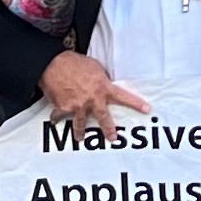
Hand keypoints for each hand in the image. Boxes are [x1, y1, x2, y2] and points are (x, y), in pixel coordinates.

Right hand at [37, 48, 152, 136]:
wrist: (53, 64)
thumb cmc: (75, 62)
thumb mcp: (95, 67)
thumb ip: (102, 79)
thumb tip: (104, 84)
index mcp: (102, 87)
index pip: (123, 96)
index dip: (136, 103)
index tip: (147, 109)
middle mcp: (92, 99)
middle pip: (104, 118)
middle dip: (109, 130)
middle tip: (114, 139)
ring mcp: (78, 105)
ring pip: (81, 123)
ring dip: (80, 132)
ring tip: (80, 138)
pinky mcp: (63, 107)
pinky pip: (60, 116)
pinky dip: (56, 118)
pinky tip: (55, 121)